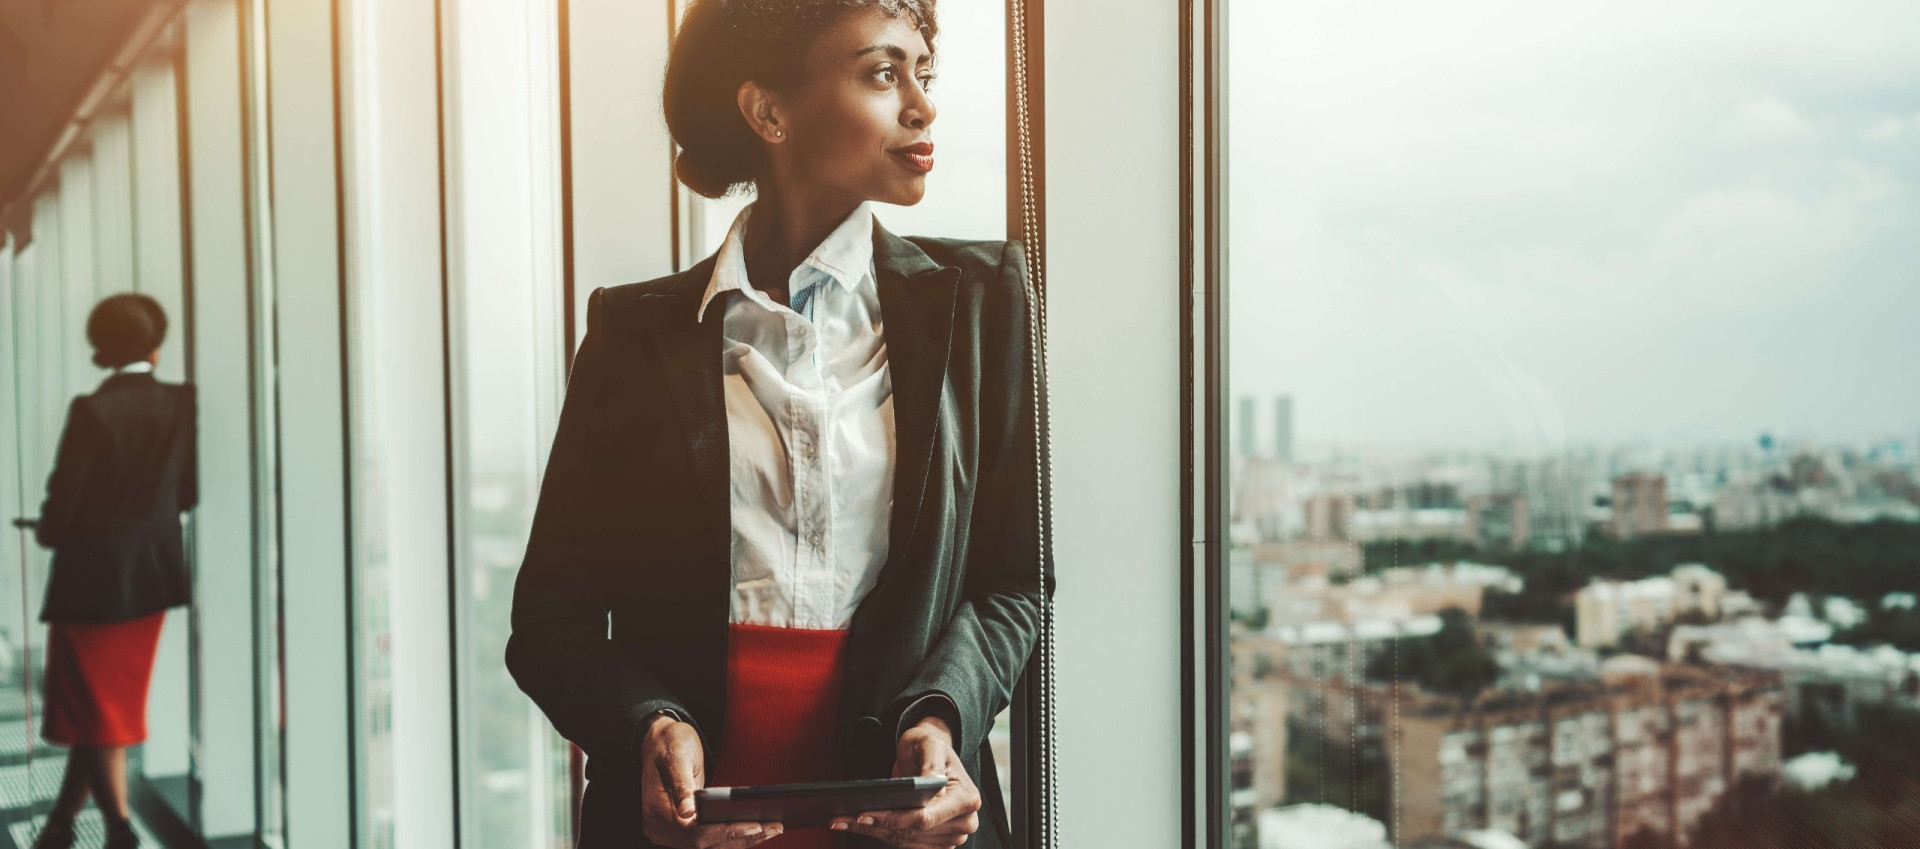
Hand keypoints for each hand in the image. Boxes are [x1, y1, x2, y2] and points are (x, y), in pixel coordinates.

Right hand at [639, 714, 782, 847]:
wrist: (659, 741)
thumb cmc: (670, 743)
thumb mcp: (677, 756)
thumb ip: (682, 784)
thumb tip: (689, 812)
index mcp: (656, 810)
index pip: (694, 832)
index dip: (725, 832)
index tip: (755, 826)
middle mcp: (660, 828)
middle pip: (703, 844)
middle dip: (741, 838)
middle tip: (775, 827)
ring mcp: (669, 833)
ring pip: (708, 846)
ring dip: (740, 841)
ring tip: (771, 829)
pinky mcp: (680, 832)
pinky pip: (708, 840)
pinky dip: (731, 837)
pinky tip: (754, 829)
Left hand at [828, 716, 980, 847]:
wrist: (930, 756)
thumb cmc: (929, 747)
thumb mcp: (930, 745)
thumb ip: (931, 763)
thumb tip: (931, 784)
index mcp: (967, 799)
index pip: (925, 818)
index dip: (893, 818)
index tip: (864, 813)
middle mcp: (964, 823)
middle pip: (911, 833)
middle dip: (876, 825)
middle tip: (842, 818)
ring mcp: (951, 836)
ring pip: (904, 840)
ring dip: (872, 832)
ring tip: (842, 821)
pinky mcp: (935, 842)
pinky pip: (904, 842)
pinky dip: (880, 833)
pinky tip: (856, 825)